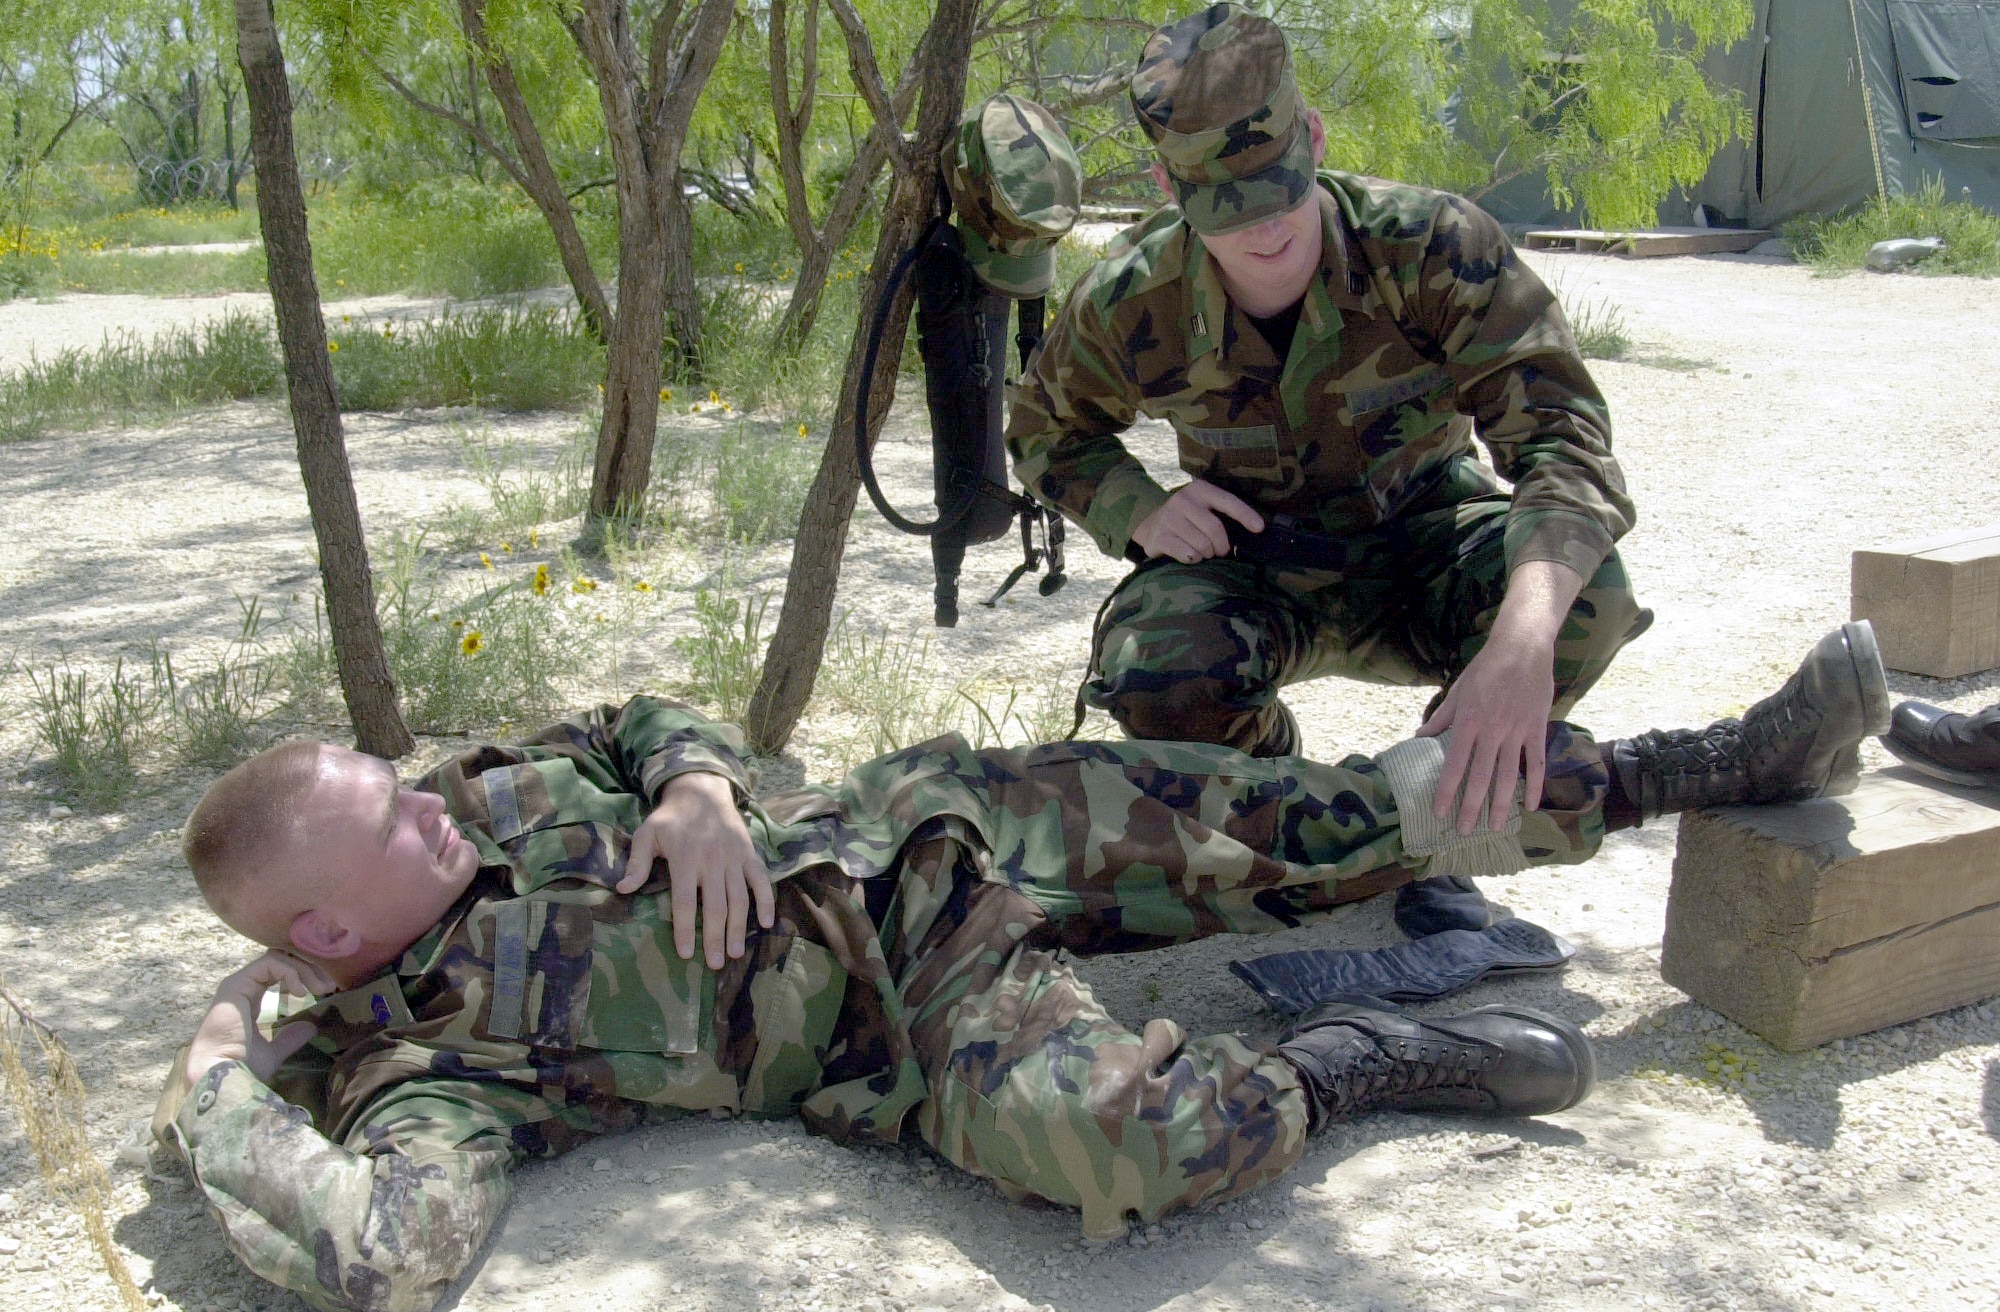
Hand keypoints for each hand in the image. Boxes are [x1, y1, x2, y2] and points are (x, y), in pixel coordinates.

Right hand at [185, 951, 334, 1085]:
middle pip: (281, 962)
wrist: (223, 1077)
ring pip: (277, 959)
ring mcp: (238, 984)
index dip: (305, 976)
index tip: (326, 990)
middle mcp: (243, 988)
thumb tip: (309, 1028)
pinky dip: (290, 972)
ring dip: (304, 970)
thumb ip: (289, 1039)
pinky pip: (268, 964)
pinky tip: (300, 992)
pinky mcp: (236, 984)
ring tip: (321, 989)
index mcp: (250, 1001)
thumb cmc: (242, 1068)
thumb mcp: (273, 1052)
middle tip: (329, 985)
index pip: (279, 974)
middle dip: (309, 969)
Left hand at [618, 772, 773, 968]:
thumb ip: (637, 862)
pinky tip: (765, 923)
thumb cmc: (671, 818)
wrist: (702, 790)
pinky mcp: (749, 854)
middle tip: (716, 964)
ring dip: (739, 927)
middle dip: (716, 937)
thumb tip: (622, 889)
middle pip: (716, 905)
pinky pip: (761, 880)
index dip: (686, 929)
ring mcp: (734, 857)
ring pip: (739, 898)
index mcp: (685, 857)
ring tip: (737, 953)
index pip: (685, 900)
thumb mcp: (647, 833)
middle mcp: (712, 859)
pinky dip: (766, 901)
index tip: (686, 954)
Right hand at [1130, 479, 1264, 563]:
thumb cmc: (1187, 520)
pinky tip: (1189, 555)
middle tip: (1219, 551)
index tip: (1260, 528)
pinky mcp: (1159, 537)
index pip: (1228, 502)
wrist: (1149, 525)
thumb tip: (1253, 531)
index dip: (1245, 515)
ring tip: (1201, 552)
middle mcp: (1182, 500)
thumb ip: (1222, 514)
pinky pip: (1188, 555)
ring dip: (1206, 554)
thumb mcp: (1203, 508)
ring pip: (1202, 545)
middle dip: (1221, 546)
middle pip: (1215, 529)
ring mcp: (1168, 518)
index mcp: (1199, 490)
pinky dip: (1193, 560)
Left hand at [1419, 635, 1555, 833]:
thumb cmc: (1485, 669)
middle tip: (1465, 832)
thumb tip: (1419, 738)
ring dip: (1502, 804)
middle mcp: (1491, 731)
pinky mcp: (1537, 729)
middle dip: (1471, 807)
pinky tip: (1531, 806)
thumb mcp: (1457, 692)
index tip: (1439, 813)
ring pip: (1508, 776)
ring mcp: (1516, 732)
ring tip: (1496, 827)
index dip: (1446, 791)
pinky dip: (1535, 785)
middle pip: (1480, 777)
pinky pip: (1536, 763)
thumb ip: (1440, 719)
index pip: (1453, 765)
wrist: (1522, 648)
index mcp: (1468, 722)